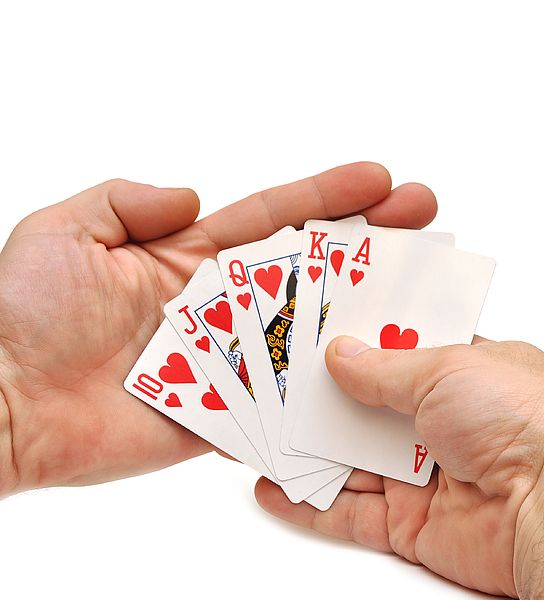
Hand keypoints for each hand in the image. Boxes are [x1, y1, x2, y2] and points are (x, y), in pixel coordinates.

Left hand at [0, 163, 435, 495]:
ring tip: (419, 297)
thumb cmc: (20, 315)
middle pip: (310, 271)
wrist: (1, 406)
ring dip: (363, 315)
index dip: (330, 199)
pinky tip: (376, 375)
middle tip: (422, 219)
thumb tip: (193, 196)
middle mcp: (220, 307)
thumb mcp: (66, 230)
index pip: (275, 220)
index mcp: (190, 258)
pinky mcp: (224, 415)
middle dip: (369, 243)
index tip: (380, 181)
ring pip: (309, 335)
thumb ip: (128, 201)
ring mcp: (228, 362)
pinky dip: (326, 393)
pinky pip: (282, 404)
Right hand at [255, 338, 543, 597]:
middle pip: (367, 410)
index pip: (396, 352)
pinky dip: (311, 504)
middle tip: (272, 381)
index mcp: (464, 373)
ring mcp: (427, 474)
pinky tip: (278, 487)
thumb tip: (345, 354)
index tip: (310, 331)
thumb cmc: (529, 422)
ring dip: (308, 449)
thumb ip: (386, 366)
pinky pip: (350, 513)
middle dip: (322, 398)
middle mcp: (445, 423)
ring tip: (260, 430)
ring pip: (350, 461)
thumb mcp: (447, 367)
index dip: (355, 342)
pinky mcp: (413, 524)